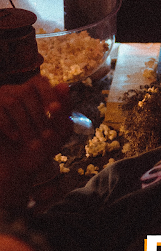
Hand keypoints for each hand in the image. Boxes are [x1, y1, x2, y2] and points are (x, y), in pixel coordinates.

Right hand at [0, 75, 71, 209]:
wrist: (16, 169)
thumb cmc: (40, 148)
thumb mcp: (59, 131)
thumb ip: (64, 110)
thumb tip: (63, 84)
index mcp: (32, 94)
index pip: (39, 81)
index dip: (48, 92)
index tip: (56, 110)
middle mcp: (13, 93)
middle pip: (27, 91)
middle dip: (39, 116)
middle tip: (46, 136)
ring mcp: (0, 101)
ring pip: (14, 102)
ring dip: (26, 124)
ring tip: (31, 141)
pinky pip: (0, 112)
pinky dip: (10, 126)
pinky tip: (16, 138)